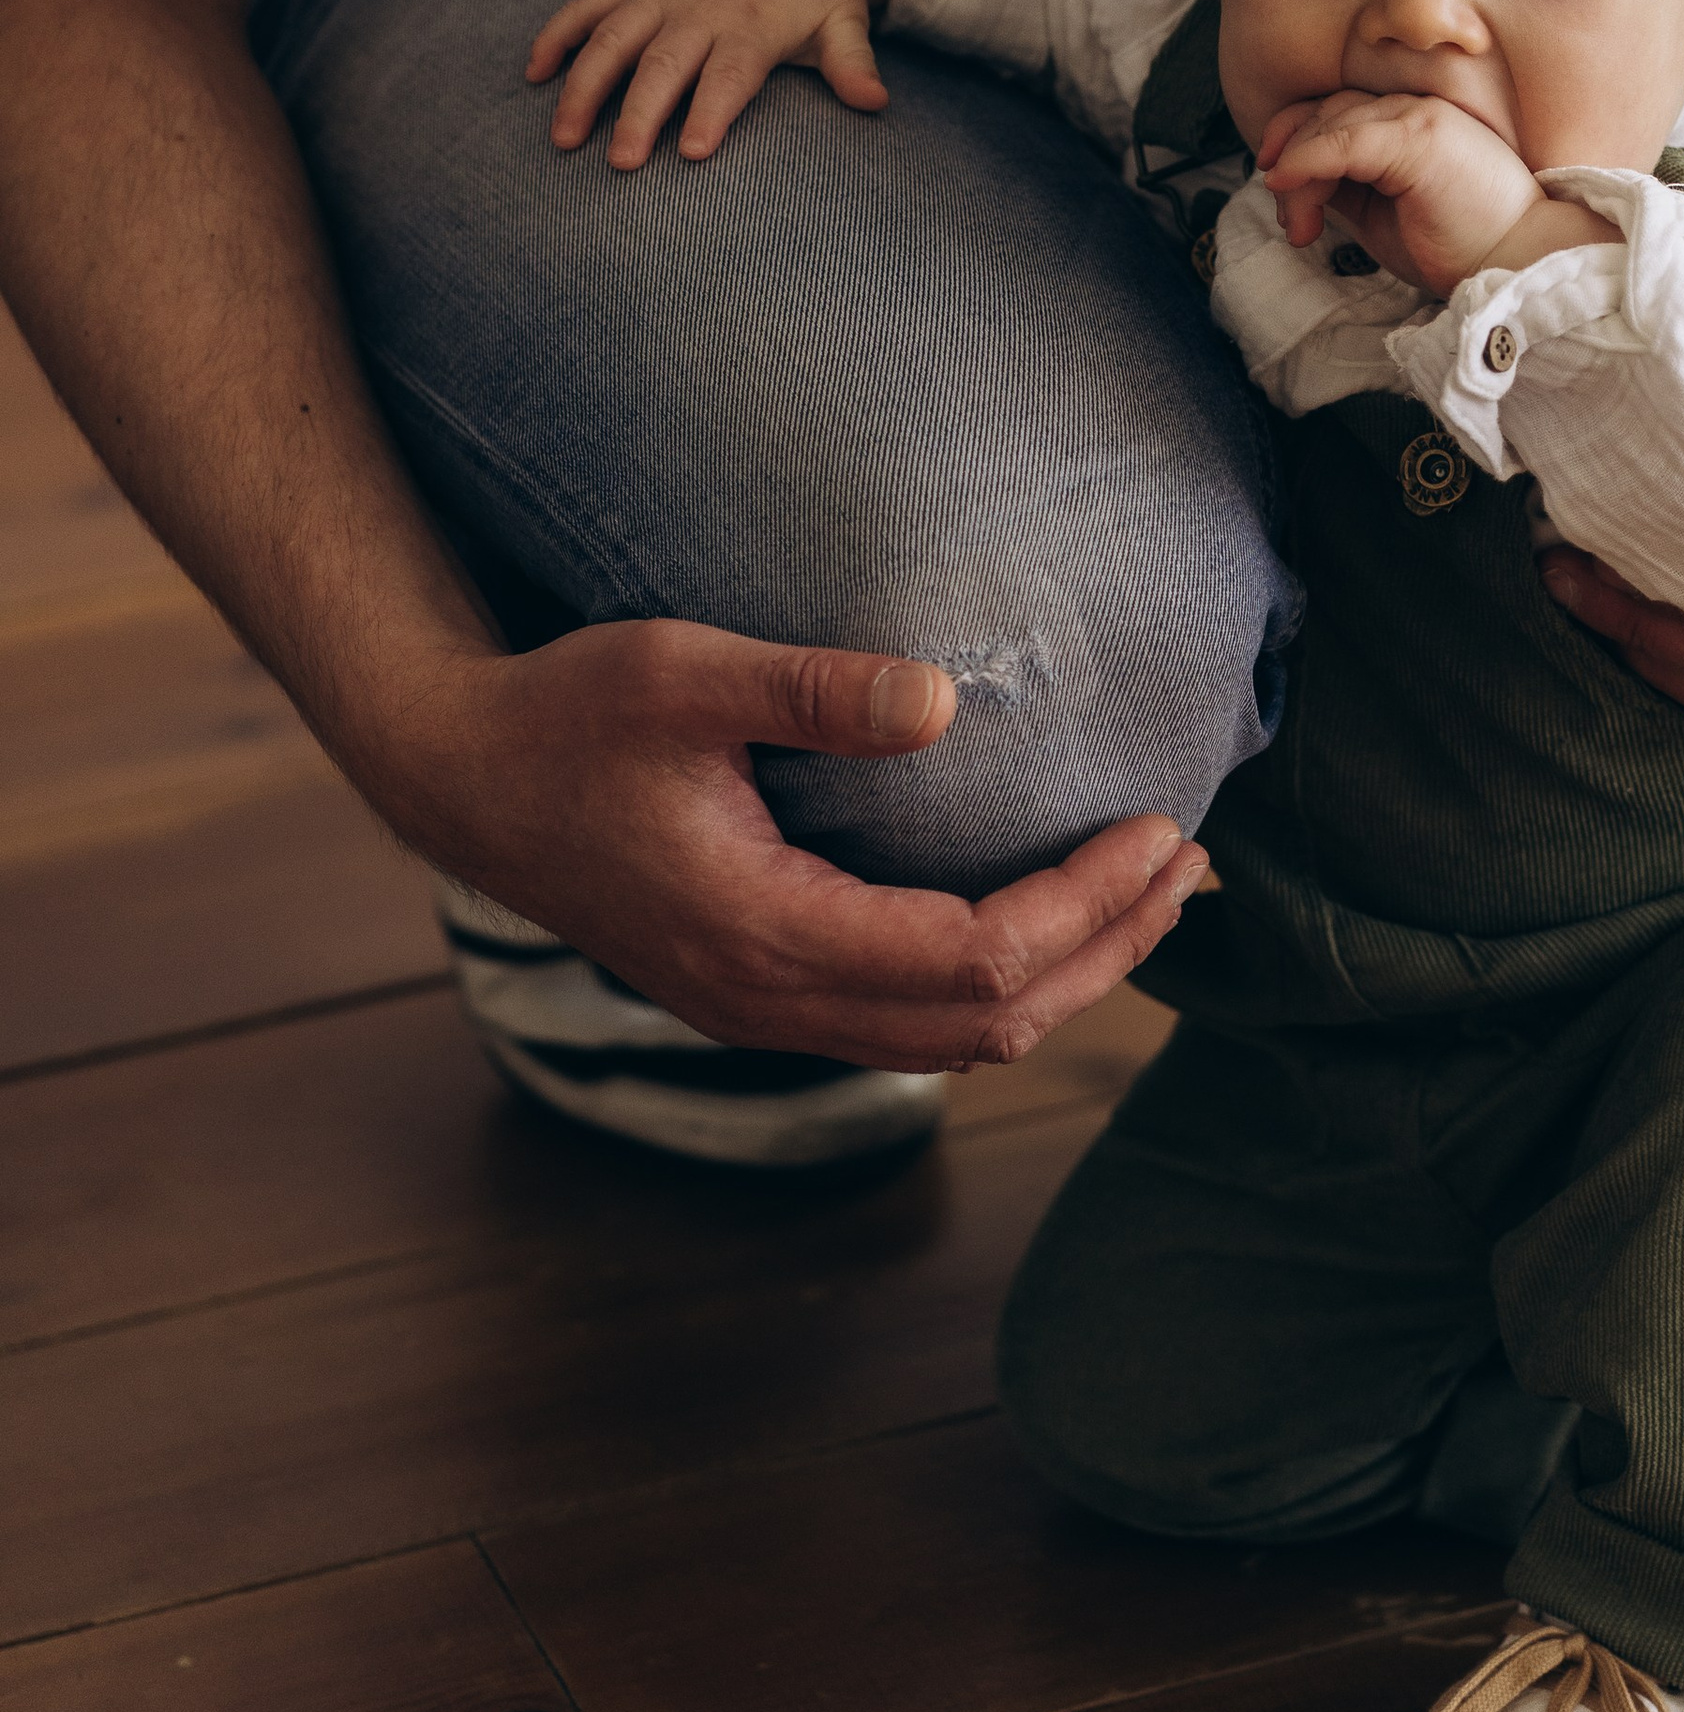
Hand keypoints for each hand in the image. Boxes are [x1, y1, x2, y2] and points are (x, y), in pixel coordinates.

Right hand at [364, 616, 1210, 1066]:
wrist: (464, 778)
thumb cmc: (568, 713)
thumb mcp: (681, 671)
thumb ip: (810, 686)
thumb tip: (947, 701)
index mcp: (762, 932)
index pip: (971, 959)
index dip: (1083, 908)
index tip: (1160, 828)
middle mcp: (769, 998)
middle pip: (983, 1025)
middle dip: (1104, 952)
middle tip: (1190, 861)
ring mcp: (763, 1008)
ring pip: (952, 1041)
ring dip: (1063, 975)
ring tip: (1152, 892)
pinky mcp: (762, 991)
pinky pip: (910, 1021)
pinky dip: (999, 977)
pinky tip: (1043, 913)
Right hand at [527, 0, 902, 166]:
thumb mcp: (845, 19)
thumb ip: (853, 62)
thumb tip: (876, 102)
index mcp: (753, 22)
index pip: (730, 73)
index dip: (710, 110)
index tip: (692, 152)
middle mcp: (702, 4)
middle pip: (664, 62)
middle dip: (639, 112)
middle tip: (619, 162)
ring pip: (613, 35)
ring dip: (584, 84)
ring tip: (563, 137)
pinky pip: (589, 1)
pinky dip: (559, 32)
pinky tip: (535, 72)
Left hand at [1259, 89, 1604, 297]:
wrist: (1518, 262)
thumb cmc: (1459, 246)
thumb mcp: (1385, 214)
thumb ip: (1348, 187)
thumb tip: (1294, 185)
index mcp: (1412, 122)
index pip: (1337, 110)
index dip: (1295, 138)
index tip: (1275, 181)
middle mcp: (1415, 107)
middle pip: (1325, 113)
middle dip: (1290, 164)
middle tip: (1293, 224)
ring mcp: (1419, 117)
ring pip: (1330, 125)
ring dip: (1298, 176)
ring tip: (1301, 229)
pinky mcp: (1420, 137)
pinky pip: (1344, 139)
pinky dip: (1306, 160)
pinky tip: (1286, 183)